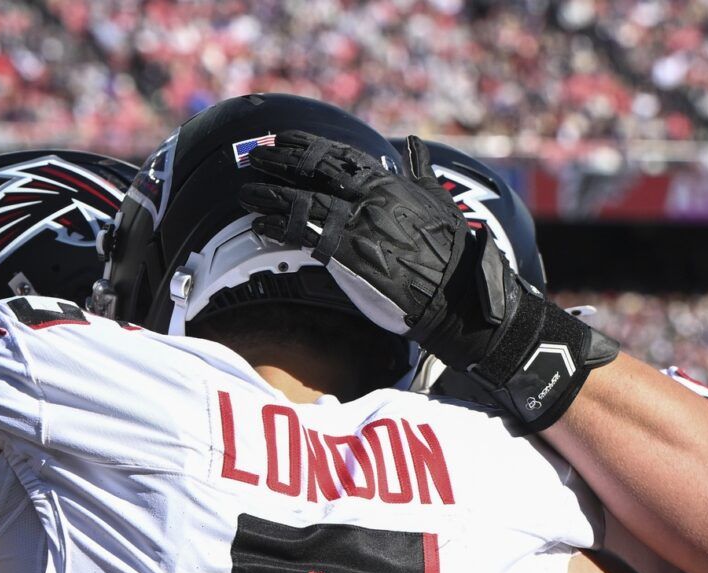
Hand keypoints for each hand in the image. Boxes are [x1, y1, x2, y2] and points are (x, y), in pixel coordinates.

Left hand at [240, 133, 618, 430]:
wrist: (460, 299)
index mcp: (391, 184)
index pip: (340, 154)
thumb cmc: (454, 255)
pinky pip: (305, 236)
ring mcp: (359, 226)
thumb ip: (420, 171)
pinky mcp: (349, 257)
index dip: (307, 145)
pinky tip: (259, 225)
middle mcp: (371, 199)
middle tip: (254, 155)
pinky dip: (279, 226)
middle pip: (315, 170)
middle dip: (280, 160)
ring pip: (303, 199)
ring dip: (270, 191)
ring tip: (246, 188)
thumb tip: (411, 143)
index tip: (282, 139)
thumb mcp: (440, 201)